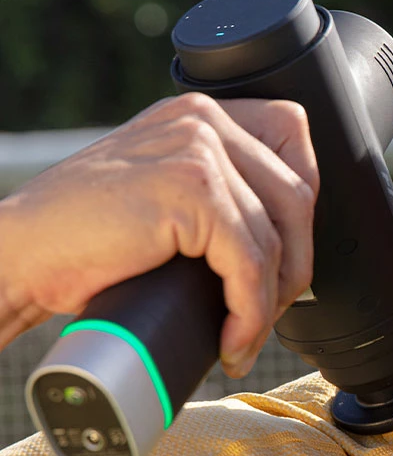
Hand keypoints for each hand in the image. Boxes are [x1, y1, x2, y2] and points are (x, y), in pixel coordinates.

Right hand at [0, 93, 318, 377]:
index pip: (293, 142)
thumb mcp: (162, 195)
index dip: (301, 209)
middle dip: (292, 267)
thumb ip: (215, 191)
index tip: (283, 260)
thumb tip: (284, 242)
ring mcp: (198, 149)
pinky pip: (250, 264)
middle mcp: (203, 120)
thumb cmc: (84, 240)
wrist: (20, 254)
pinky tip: (232, 341)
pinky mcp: (192, 190)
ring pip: (277, 238)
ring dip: (268, 304)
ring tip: (241, 337)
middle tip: (262, 314)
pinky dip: (249, 314)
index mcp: (199, 115)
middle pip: (297, 196)